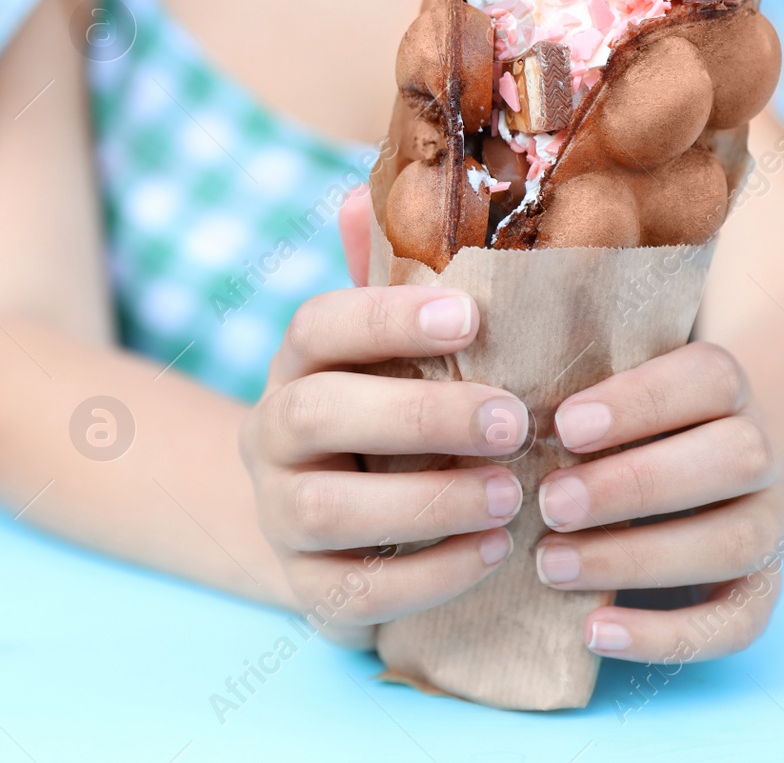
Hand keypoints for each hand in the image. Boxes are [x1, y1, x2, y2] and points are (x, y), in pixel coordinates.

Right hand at [239, 282, 530, 647]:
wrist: (323, 525)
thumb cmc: (379, 412)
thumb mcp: (382, 351)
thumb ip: (385, 279)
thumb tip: (363, 190)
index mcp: (295, 365)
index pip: (317, 326)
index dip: (387, 317)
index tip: (473, 315)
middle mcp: (270, 435)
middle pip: (317, 415)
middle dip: (417, 415)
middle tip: (513, 421)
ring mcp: (279, 517)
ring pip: (327, 511)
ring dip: (427, 502)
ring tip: (512, 495)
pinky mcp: (308, 592)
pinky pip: (357, 592)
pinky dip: (431, 575)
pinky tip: (495, 553)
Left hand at [534, 341, 783, 662]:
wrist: (703, 472)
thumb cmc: (627, 427)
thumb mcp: (611, 396)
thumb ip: (575, 393)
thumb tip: (497, 410)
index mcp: (726, 390)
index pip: (709, 378)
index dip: (640, 401)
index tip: (565, 426)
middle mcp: (762, 453)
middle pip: (735, 458)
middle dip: (636, 484)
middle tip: (550, 503)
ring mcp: (769, 524)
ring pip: (735, 542)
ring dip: (638, 559)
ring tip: (551, 566)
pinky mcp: (760, 591)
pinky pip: (735, 623)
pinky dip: (664, 634)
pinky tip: (593, 631)